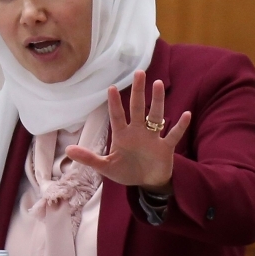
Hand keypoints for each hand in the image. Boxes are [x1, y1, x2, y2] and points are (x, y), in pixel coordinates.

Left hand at [66, 70, 190, 192]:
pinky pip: (173, 134)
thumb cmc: (126, 171)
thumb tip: (68, 150)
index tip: (110, 87)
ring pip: (155, 116)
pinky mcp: (166, 147)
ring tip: (158, 84)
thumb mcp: (105, 167)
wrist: (146, 183)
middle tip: (139, 72)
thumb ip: (89, 158)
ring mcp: (153, 138)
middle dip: (138, 91)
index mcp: (122, 135)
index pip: (117, 116)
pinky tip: (185, 114)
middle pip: (138, 108)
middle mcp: (138, 132)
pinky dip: (179, 126)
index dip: (114, 103)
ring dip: (157, 101)